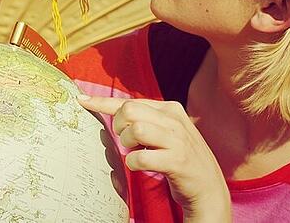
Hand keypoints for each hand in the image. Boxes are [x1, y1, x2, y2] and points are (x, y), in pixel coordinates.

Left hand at [78, 95, 229, 221]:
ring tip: (135, 152)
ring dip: (128, 144)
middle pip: (129, 111)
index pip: (129, 101)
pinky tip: (141, 166)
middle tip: (126, 140)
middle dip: (118, 126)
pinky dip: (135, 163)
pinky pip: (142, 157)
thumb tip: (110, 111)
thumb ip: (144, 120)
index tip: (81, 100)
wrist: (208, 189)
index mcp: (170, 109)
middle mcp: (175, 120)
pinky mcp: (178, 160)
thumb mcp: (164, 132)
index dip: (102, 102)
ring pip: (135, 129)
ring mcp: (178, 140)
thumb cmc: (178, 158)